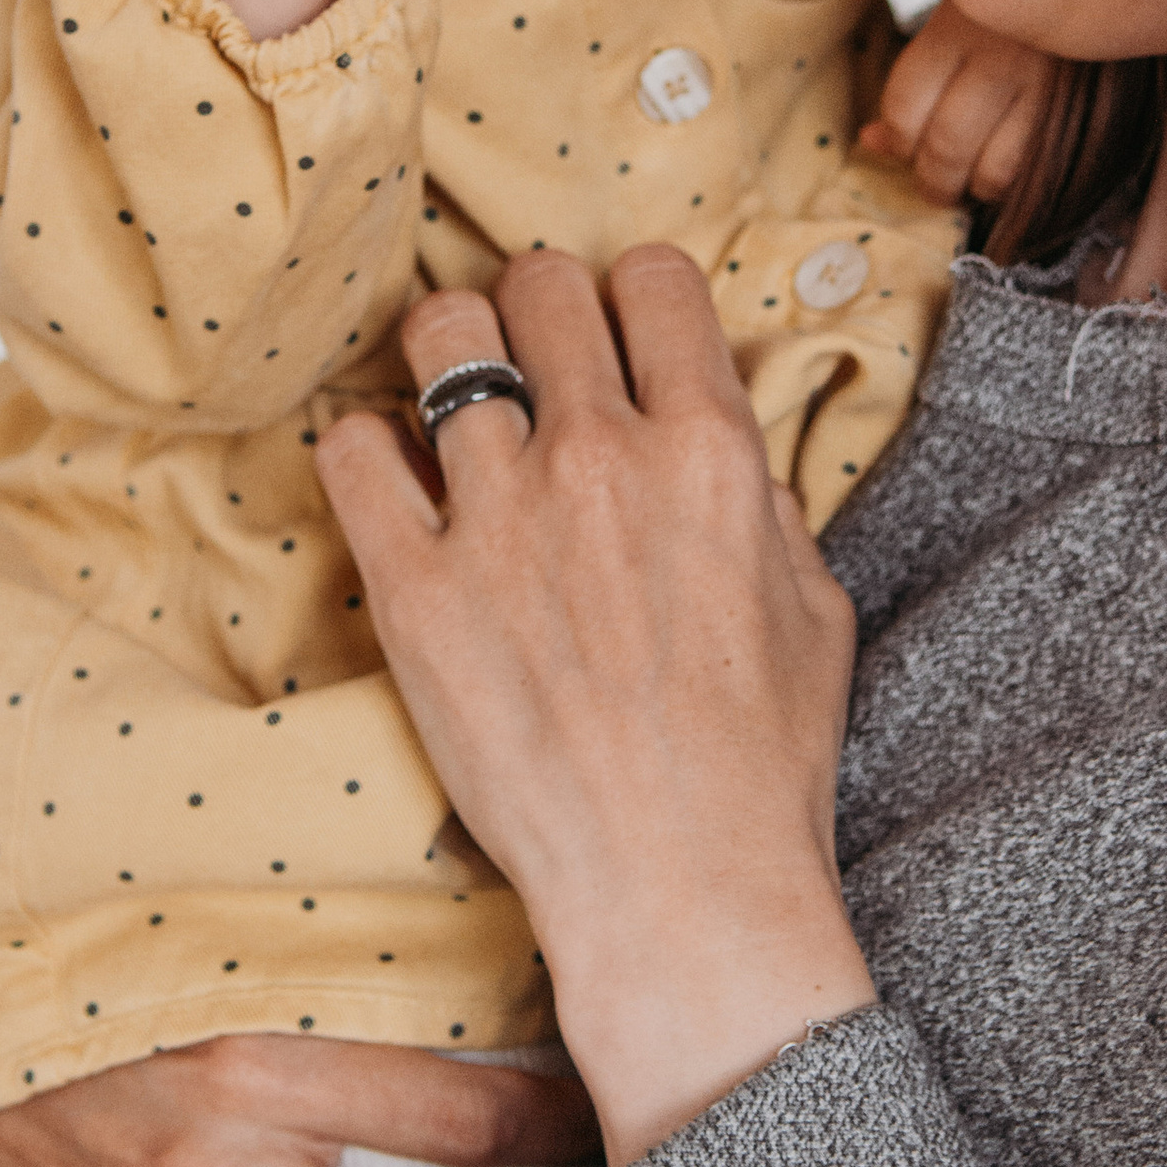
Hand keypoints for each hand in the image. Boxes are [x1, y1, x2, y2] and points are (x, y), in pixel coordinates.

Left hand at [318, 251, 874, 1166]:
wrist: (677, 888)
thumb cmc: (759, 765)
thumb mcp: (814, 608)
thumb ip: (764, 500)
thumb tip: (718, 444)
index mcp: (712, 452)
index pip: (653, 277)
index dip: (632, 296)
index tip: (618, 339)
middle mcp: (603, 458)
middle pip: (540, 283)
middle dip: (537, 310)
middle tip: (532, 366)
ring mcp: (499, 517)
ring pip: (439, 335)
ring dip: (447, 357)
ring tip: (452, 406)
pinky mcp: (414, 587)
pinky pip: (352, 448)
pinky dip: (367, 447)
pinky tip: (395, 481)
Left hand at [859, 0, 1048, 205]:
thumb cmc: (1005, 3)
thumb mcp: (951, 24)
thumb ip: (913, 83)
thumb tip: (871, 142)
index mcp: (954, 27)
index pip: (905, 108)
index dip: (898, 141)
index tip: (904, 146)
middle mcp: (998, 56)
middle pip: (947, 147)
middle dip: (934, 182)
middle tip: (935, 187)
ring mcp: (1044, 85)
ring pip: (994, 169)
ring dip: (975, 188)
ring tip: (971, 183)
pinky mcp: (1078, 106)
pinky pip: (1037, 168)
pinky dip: (1016, 184)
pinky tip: (1007, 172)